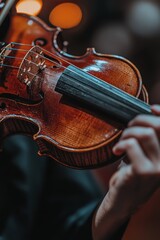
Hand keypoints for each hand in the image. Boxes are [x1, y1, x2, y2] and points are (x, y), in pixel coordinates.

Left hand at [92, 105, 159, 239]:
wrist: (123, 200)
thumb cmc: (132, 174)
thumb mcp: (143, 154)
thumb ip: (148, 139)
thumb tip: (151, 112)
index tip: (151, 107)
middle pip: (157, 126)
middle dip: (138, 121)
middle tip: (127, 128)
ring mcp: (158, 168)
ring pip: (145, 134)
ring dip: (128, 133)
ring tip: (121, 141)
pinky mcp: (143, 171)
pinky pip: (131, 145)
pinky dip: (121, 143)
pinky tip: (116, 150)